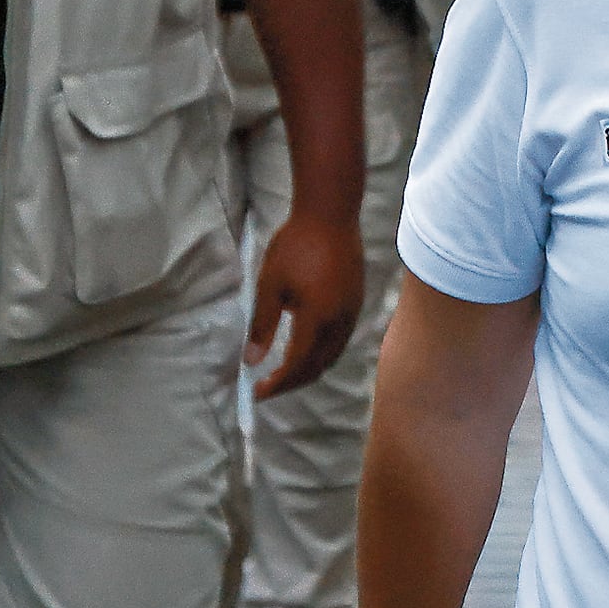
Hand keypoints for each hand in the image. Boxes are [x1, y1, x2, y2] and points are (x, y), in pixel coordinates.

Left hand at [246, 206, 364, 398]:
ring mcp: (352, 313)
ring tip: (286, 372)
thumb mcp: (270, 284)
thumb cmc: (296, 246)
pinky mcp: (356, 302)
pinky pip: (340, 340)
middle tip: (268, 387)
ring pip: (333, 355)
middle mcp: (340, 322)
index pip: (297, 366)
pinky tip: (307, 346)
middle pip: (318, 367)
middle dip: (293, 383)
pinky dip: (322, 353)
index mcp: (317, 319)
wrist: (331, 214)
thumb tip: (252, 361)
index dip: (277, 384)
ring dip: (309, 369)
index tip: (256, 393)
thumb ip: (262, 325)